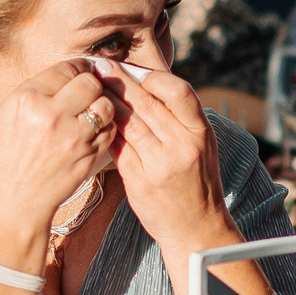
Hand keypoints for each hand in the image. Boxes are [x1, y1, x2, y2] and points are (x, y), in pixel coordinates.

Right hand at [0, 62, 115, 253]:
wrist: (11, 200)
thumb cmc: (3, 158)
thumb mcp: (6, 115)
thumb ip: (35, 92)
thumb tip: (63, 75)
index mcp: (27, 99)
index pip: (65, 68)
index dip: (76, 68)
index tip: (79, 71)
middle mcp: (52, 114)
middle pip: (90, 83)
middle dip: (91, 84)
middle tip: (87, 91)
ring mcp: (73, 137)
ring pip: (105, 105)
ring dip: (101, 106)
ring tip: (90, 112)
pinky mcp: (89, 156)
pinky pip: (110, 130)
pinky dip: (106, 128)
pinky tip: (93, 132)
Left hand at [101, 63, 231, 252]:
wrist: (196, 228)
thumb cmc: (197, 182)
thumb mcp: (202, 146)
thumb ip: (180, 119)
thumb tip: (147, 84)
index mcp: (201, 133)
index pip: (179, 92)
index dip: (155, 78)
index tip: (137, 72)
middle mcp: (183, 146)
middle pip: (147, 103)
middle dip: (121, 81)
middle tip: (102, 66)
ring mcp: (160, 164)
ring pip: (128, 122)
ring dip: (108, 102)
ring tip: (93, 87)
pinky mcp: (139, 180)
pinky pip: (118, 146)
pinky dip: (105, 129)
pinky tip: (95, 119)